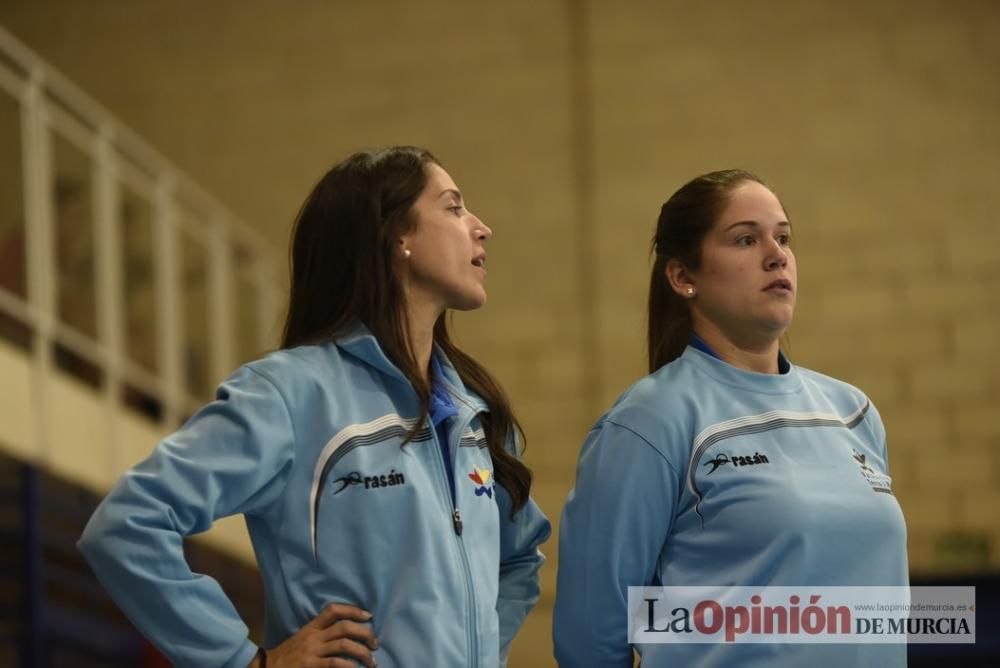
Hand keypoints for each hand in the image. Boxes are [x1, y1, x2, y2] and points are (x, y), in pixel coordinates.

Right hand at [256, 603, 378, 667]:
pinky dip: (350, 666)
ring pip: (344, 645)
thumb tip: (346, 634)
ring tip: (371, 661)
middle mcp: (313, 636)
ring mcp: (312, 651)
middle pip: (344, 627)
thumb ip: (320, 634)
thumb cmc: (287, 657)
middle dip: (364, 633)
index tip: (368, 615)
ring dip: (362, 653)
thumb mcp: (302, 640)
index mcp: (311, 627)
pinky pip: (335, 663)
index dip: (353, 610)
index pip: (333, 610)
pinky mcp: (311, 666)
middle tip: (375, 644)